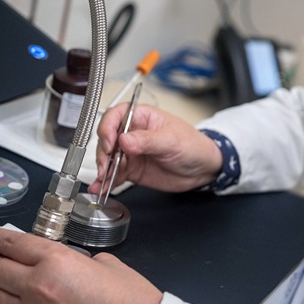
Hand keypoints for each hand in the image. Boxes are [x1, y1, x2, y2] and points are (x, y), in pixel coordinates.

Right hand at [88, 104, 222, 193]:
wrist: (203, 169)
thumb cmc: (193, 146)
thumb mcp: (172, 141)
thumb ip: (147, 141)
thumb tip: (124, 140)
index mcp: (142, 117)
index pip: (116, 116)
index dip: (108, 128)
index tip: (111, 144)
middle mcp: (133, 133)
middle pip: (107, 138)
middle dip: (104, 153)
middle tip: (107, 167)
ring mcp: (131, 153)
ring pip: (108, 158)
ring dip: (103, 169)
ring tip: (103, 180)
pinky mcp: (132, 170)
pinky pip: (114, 175)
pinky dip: (106, 182)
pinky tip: (101, 188)